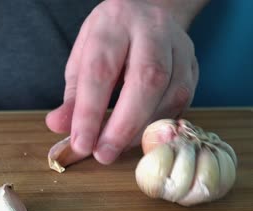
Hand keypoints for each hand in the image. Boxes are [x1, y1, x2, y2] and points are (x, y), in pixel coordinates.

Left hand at [46, 0, 201, 164]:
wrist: (151, 12)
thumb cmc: (111, 40)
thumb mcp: (83, 58)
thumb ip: (73, 95)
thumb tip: (58, 126)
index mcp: (114, 24)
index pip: (101, 70)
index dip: (90, 112)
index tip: (81, 144)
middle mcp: (151, 30)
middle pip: (146, 79)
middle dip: (124, 125)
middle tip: (104, 154)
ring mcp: (180, 46)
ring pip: (171, 93)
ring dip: (143, 129)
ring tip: (118, 147)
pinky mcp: (194, 65)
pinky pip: (184, 101)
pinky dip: (160, 125)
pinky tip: (141, 136)